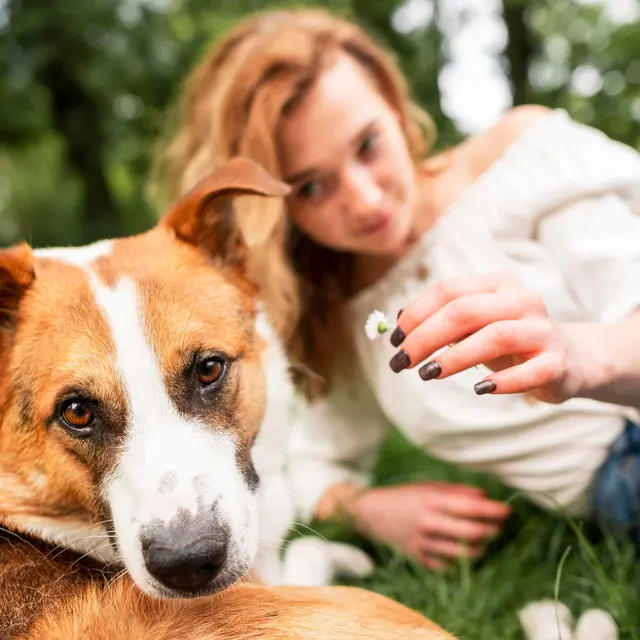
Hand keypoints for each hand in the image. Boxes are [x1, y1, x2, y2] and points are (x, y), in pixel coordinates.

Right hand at [346, 483, 509, 569]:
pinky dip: (460, 560)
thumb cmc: (404, 496)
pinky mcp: (419, 558)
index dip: (493, 511)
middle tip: (498, 526)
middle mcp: (429, 522)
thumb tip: (484, 496)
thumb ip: (456, 491)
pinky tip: (463, 552)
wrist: (371, 513)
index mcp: (432, 501)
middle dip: (492, 531)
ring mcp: (424, 543)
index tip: (507, 510)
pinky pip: (448, 565)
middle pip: (472, 533)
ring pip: (464, 553)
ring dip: (481, 547)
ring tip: (484, 539)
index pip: (471, 508)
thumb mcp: (428, 486)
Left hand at [389, 271, 582, 402]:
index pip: (448, 290)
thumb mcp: (475, 325)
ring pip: (495, 336)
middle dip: (425, 337)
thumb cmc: (508, 340)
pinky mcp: (557, 361)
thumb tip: (398, 321)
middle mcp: (521, 299)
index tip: (394, 340)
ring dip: (455, 357)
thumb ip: (442, 319)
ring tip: (428, 374)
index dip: (416, 314)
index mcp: (497, 283)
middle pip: (465, 311)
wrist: (568, 358)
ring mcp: (542, 329)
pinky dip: (501, 382)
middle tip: (401, 362)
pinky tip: (479, 389)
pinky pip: (529, 372)